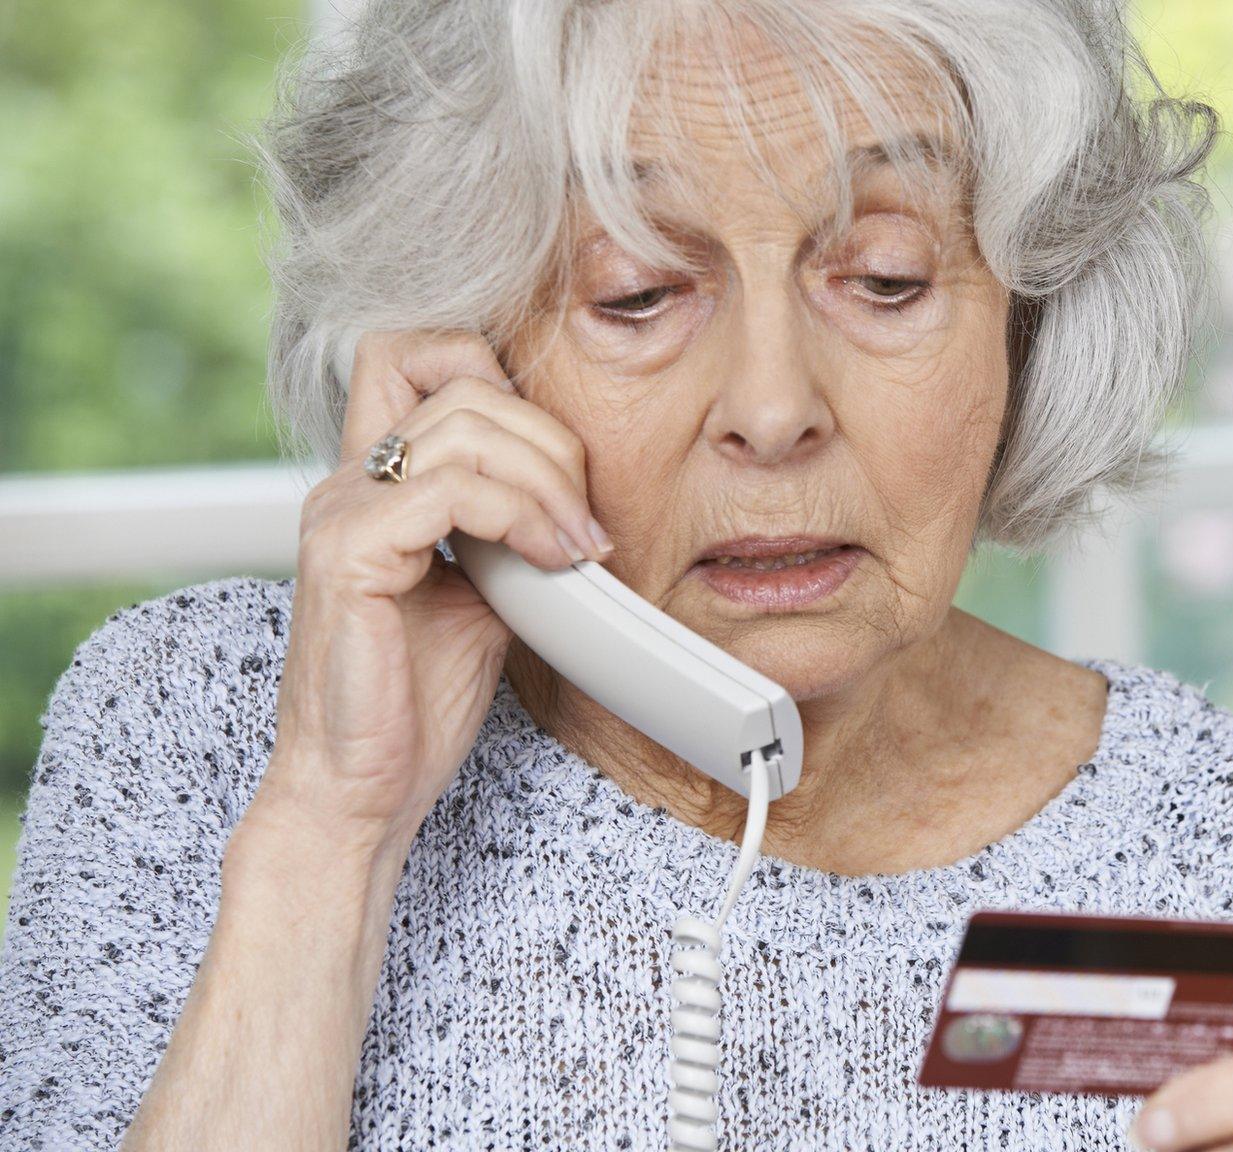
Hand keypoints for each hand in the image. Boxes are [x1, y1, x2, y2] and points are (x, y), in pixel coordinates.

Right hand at [259, 329, 611, 862]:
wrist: (361, 791)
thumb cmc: (414, 707)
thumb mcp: (485, 598)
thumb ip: (509, 533)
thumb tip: (576, 503)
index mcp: (374, 485)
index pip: (416, 355)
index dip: (501, 379)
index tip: (559, 471)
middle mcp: (348, 484)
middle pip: (461, 379)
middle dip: (551, 441)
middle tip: (588, 523)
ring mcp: (341, 513)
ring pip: (466, 424)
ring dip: (549, 481)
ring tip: (579, 548)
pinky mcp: (349, 555)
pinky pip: (451, 490)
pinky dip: (521, 515)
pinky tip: (551, 562)